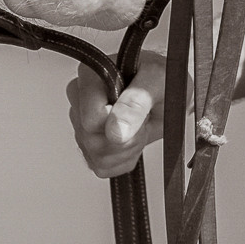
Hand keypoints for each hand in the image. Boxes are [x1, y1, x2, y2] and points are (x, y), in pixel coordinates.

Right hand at [66, 50, 164, 178]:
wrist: (166, 91)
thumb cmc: (160, 77)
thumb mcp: (157, 80)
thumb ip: (136, 102)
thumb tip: (115, 131)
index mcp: (89, 75)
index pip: (90, 120)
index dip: (118, 124)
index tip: (138, 114)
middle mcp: (78, 98)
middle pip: (91, 141)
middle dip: (127, 138)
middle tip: (144, 120)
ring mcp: (80, 123)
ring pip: (96, 157)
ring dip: (127, 150)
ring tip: (139, 127)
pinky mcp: (88, 144)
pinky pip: (101, 168)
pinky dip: (124, 160)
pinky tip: (133, 139)